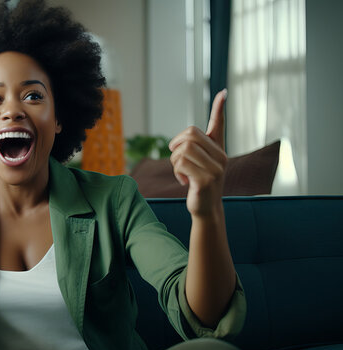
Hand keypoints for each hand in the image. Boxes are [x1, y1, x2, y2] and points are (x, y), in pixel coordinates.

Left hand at [169, 89, 227, 216]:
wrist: (206, 209)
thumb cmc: (198, 184)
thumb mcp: (199, 165)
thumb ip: (195, 151)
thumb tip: (184, 140)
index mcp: (218, 150)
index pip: (218, 125)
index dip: (219, 108)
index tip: (223, 92)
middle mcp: (221, 156)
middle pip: (190, 135)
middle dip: (176, 145)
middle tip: (176, 159)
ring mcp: (216, 168)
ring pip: (183, 150)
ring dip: (174, 161)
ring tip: (181, 173)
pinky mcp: (206, 179)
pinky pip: (181, 163)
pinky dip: (177, 171)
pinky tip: (184, 181)